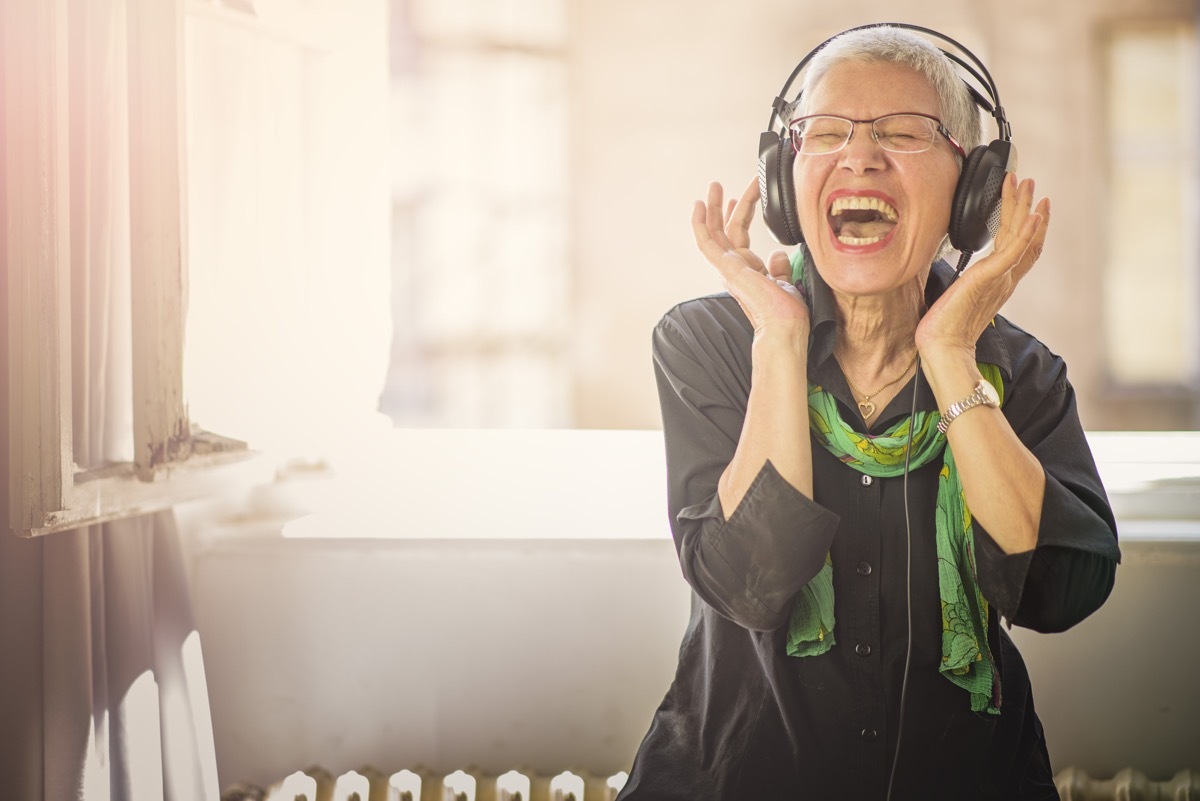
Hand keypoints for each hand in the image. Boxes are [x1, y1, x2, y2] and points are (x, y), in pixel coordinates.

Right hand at [691, 178, 809, 337]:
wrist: (784, 327)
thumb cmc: (787, 313)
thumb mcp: (787, 282)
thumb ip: (779, 268)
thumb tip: (778, 253)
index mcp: (748, 271)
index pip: (740, 236)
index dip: (741, 213)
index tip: (741, 196)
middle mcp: (735, 269)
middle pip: (725, 230)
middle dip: (723, 205)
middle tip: (719, 185)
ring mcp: (729, 268)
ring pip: (714, 232)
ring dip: (712, 208)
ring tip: (712, 187)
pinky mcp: (726, 268)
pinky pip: (707, 242)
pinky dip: (700, 224)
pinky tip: (698, 206)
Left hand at [916, 173, 1049, 357]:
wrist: (944, 349)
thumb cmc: (944, 330)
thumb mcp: (956, 297)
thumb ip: (963, 282)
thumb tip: (956, 274)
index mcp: (997, 283)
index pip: (1020, 249)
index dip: (1029, 226)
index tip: (1031, 205)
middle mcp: (1004, 279)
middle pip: (1024, 237)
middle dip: (1027, 207)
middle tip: (1028, 182)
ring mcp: (1000, 279)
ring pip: (1020, 237)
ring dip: (1024, 208)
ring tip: (1025, 184)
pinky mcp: (989, 279)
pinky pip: (1013, 252)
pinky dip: (1026, 233)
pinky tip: (1033, 215)